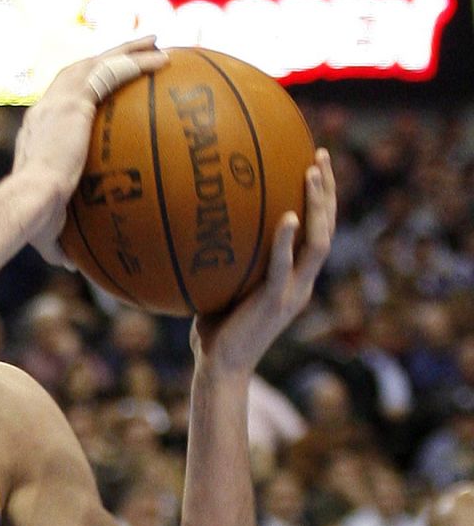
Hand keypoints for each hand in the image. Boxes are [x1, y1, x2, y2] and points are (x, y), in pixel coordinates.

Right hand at [13, 37, 169, 264]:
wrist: (27, 204)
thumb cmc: (32, 222)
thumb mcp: (48, 231)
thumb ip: (60, 242)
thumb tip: (71, 266)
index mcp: (37, 132)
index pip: (62, 101)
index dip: (85, 90)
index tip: (105, 88)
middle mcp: (44, 109)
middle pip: (79, 70)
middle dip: (109, 56)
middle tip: (137, 48)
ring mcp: (57, 100)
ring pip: (97, 61)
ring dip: (127, 48)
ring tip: (155, 39)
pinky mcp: (74, 101)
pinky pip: (111, 72)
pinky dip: (136, 63)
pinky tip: (164, 59)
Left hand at [193, 150, 335, 374]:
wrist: (220, 370)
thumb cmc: (214, 332)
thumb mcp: (222, 290)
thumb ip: (225, 263)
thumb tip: (197, 229)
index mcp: (293, 280)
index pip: (317, 233)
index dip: (320, 201)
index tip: (314, 166)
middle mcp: (301, 284)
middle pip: (326, 229)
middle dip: (327, 191)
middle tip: (320, 155)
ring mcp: (291, 293)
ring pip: (318, 243)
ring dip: (317, 206)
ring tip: (311, 173)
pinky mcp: (274, 303)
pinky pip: (285, 267)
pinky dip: (288, 241)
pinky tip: (288, 216)